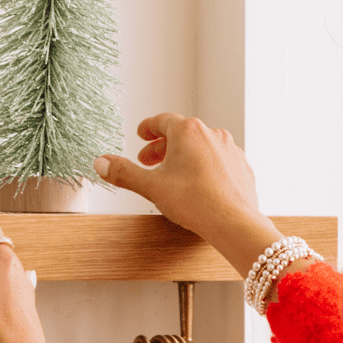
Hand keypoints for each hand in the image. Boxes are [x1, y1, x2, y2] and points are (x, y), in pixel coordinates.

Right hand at [94, 113, 284, 276]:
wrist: (233, 222)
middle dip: (163, 146)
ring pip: (202, 146)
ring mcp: (230, 149)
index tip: (142, 134)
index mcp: (187, 132)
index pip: (163, 120)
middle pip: (182, 133)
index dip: (148, 127)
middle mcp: (211, 134)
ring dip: (185, 156)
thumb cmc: (195, 202)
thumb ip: (124, 173)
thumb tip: (101, 163)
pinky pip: (219, 160)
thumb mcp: (151, 187)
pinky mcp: (241, 166)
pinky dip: (206, 167)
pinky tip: (199, 184)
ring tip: (174, 174)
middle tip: (149, 160)